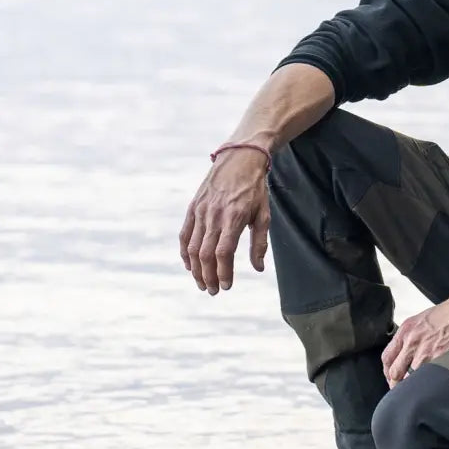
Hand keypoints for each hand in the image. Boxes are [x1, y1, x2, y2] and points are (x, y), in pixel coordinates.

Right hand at [179, 148, 269, 293]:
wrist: (239, 158)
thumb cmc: (255, 188)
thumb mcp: (264, 215)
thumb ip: (260, 243)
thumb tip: (258, 268)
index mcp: (234, 218)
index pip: (223, 253)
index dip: (223, 272)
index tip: (227, 286)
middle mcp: (214, 215)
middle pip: (205, 254)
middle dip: (208, 276)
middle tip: (214, 290)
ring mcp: (201, 210)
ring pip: (192, 247)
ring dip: (195, 269)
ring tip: (202, 283)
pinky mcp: (193, 206)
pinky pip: (184, 234)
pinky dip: (184, 252)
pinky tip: (189, 265)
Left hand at [381, 279, 448, 387]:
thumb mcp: (424, 319)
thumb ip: (413, 336)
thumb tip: (407, 352)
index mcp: (407, 330)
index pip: (387, 356)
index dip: (387, 371)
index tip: (391, 377)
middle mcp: (412, 341)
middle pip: (394, 371)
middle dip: (396, 383)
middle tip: (401, 391)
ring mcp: (425, 351)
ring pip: (409, 379)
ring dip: (411, 387)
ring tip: (417, 393)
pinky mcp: (439, 359)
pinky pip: (427, 378)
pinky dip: (427, 385)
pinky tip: (430, 388)